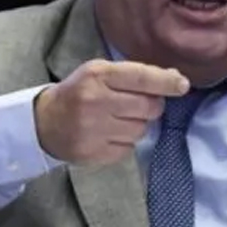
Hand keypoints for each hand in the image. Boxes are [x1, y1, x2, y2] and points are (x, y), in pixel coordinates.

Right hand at [34, 60, 189, 164]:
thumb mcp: (100, 73)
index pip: (141, 77)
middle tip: (137, 105)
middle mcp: (95, 101)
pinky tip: (110, 134)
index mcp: (97, 75)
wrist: (44, 122)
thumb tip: (176, 80)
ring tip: (119, 119)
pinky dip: (126, 142)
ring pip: (142, 130)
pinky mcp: (93, 153)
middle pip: (148, 107)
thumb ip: (136, 75)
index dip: (166, 82)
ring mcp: (93, 130)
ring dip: (138, 125)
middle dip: (152, 106)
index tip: (183, 85)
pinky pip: (129, 148)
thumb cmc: (80, 92)